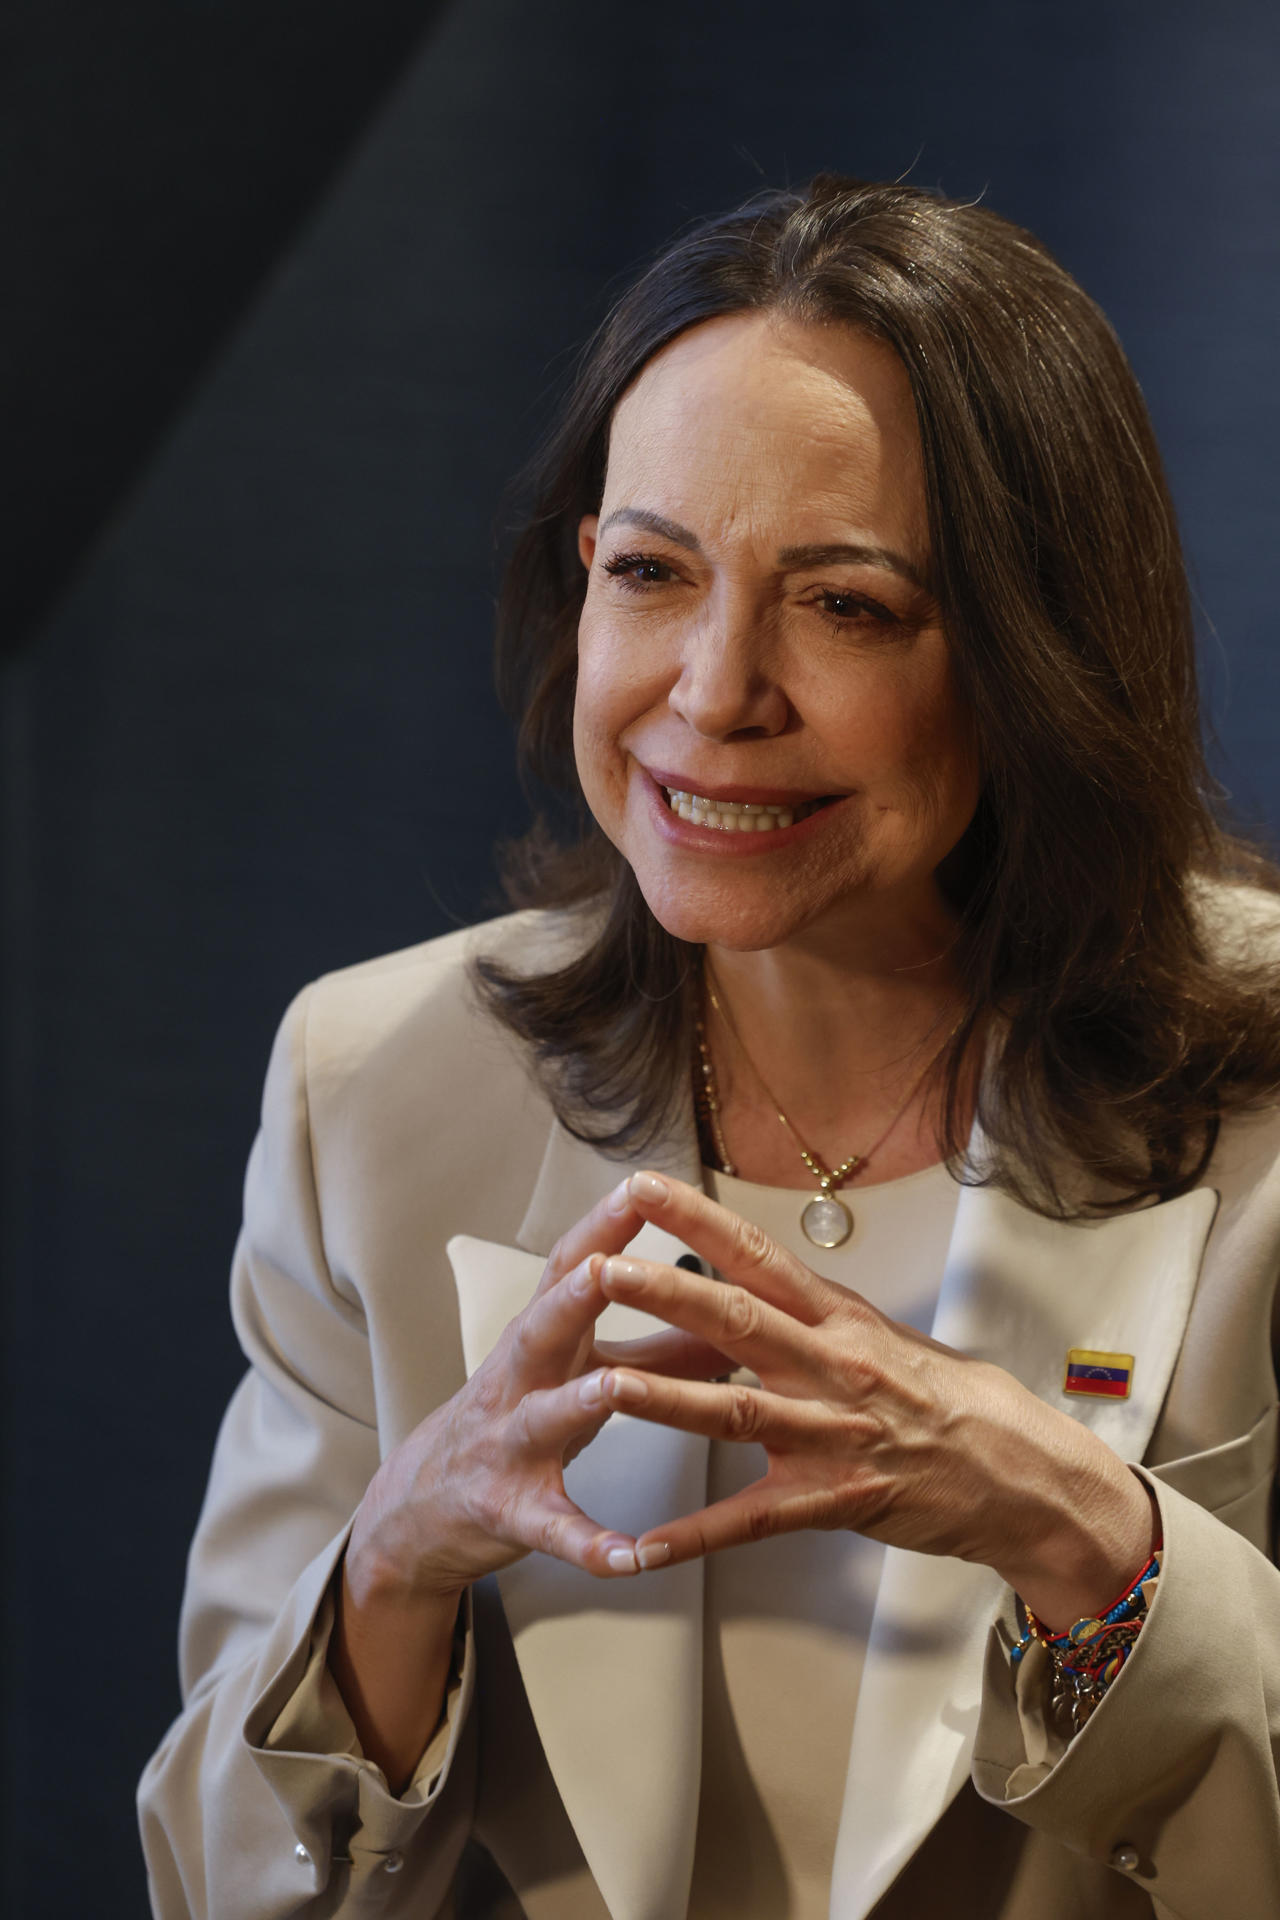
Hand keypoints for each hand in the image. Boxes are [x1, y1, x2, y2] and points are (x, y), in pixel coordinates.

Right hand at [348, 1178, 731, 1597]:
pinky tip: (630, 1555)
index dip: (604, 1227)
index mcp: (544, 1337)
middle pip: (542, 1327)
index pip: (571, 1267)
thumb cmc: (518, 1416)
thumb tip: (735, 1313)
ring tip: (615, 1389)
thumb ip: (659, 1344)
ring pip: (543, 1418)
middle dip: (573, 1295)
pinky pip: (553, 1528)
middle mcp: (520, 1381)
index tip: (642, 1184)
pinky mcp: (511, 1511)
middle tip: (609, 1265)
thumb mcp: (579, 1368)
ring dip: (578, 1401)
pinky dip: (590, 1541)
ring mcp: (510, 1446)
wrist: (423, 1502)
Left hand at [593, 1173, 1157, 1630]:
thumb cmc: (946, 1399)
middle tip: (603, 1271)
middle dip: (666, 1294)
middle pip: (738, 1320)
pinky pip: (754, 1520)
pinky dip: (698, 1535)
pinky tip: (645, 1545)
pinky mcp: (834, 1499)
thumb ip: (810, 1312)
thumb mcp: (880, 1335)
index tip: (643, 1189)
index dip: (696, 1220)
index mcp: (837, 1319)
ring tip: (606, 1385)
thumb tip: (753, 1276)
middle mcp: (831, 1366)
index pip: (756, 1255)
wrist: (1016, 1470)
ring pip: (737, 1412)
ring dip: (668, 1399)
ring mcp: (831, 1434)